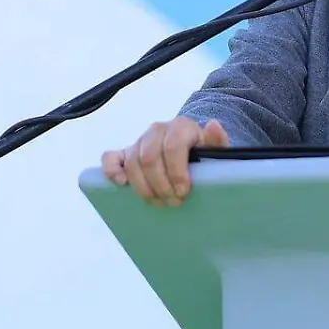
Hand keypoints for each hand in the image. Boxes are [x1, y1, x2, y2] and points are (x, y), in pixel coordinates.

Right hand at [101, 117, 229, 206]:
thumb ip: (218, 140)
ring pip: (132, 162)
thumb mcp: (216, 149)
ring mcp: (139, 141)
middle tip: (173, 202)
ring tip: (158, 202)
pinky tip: (122, 185)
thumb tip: (212, 126)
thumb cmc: (204, 153)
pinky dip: (112, 171)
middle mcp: (157, 130)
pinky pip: (110, 158)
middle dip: (161, 184)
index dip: (176, 172)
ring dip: (144, 187)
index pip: (172, 146)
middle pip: (150, 158)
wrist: (190, 150)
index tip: (184, 191)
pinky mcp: (125, 152)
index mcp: (180, 126)